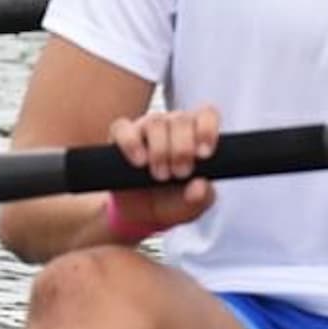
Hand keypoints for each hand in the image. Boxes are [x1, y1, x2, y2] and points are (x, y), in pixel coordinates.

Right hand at [105, 105, 221, 233]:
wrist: (141, 214)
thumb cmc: (173, 200)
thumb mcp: (193, 204)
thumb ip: (202, 196)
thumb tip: (200, 186)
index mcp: (195, 133)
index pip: (207, 114)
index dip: (207, 130)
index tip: (203, 155)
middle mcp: (172, 124)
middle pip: (181, 119)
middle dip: (183, 149)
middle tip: (180, 173)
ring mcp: (145, 127)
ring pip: (155, 122)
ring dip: (160, 150)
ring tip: (160, 176)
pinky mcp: (120, 135)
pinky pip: (123, 128)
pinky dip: (131, 143)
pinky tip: (139, 162)